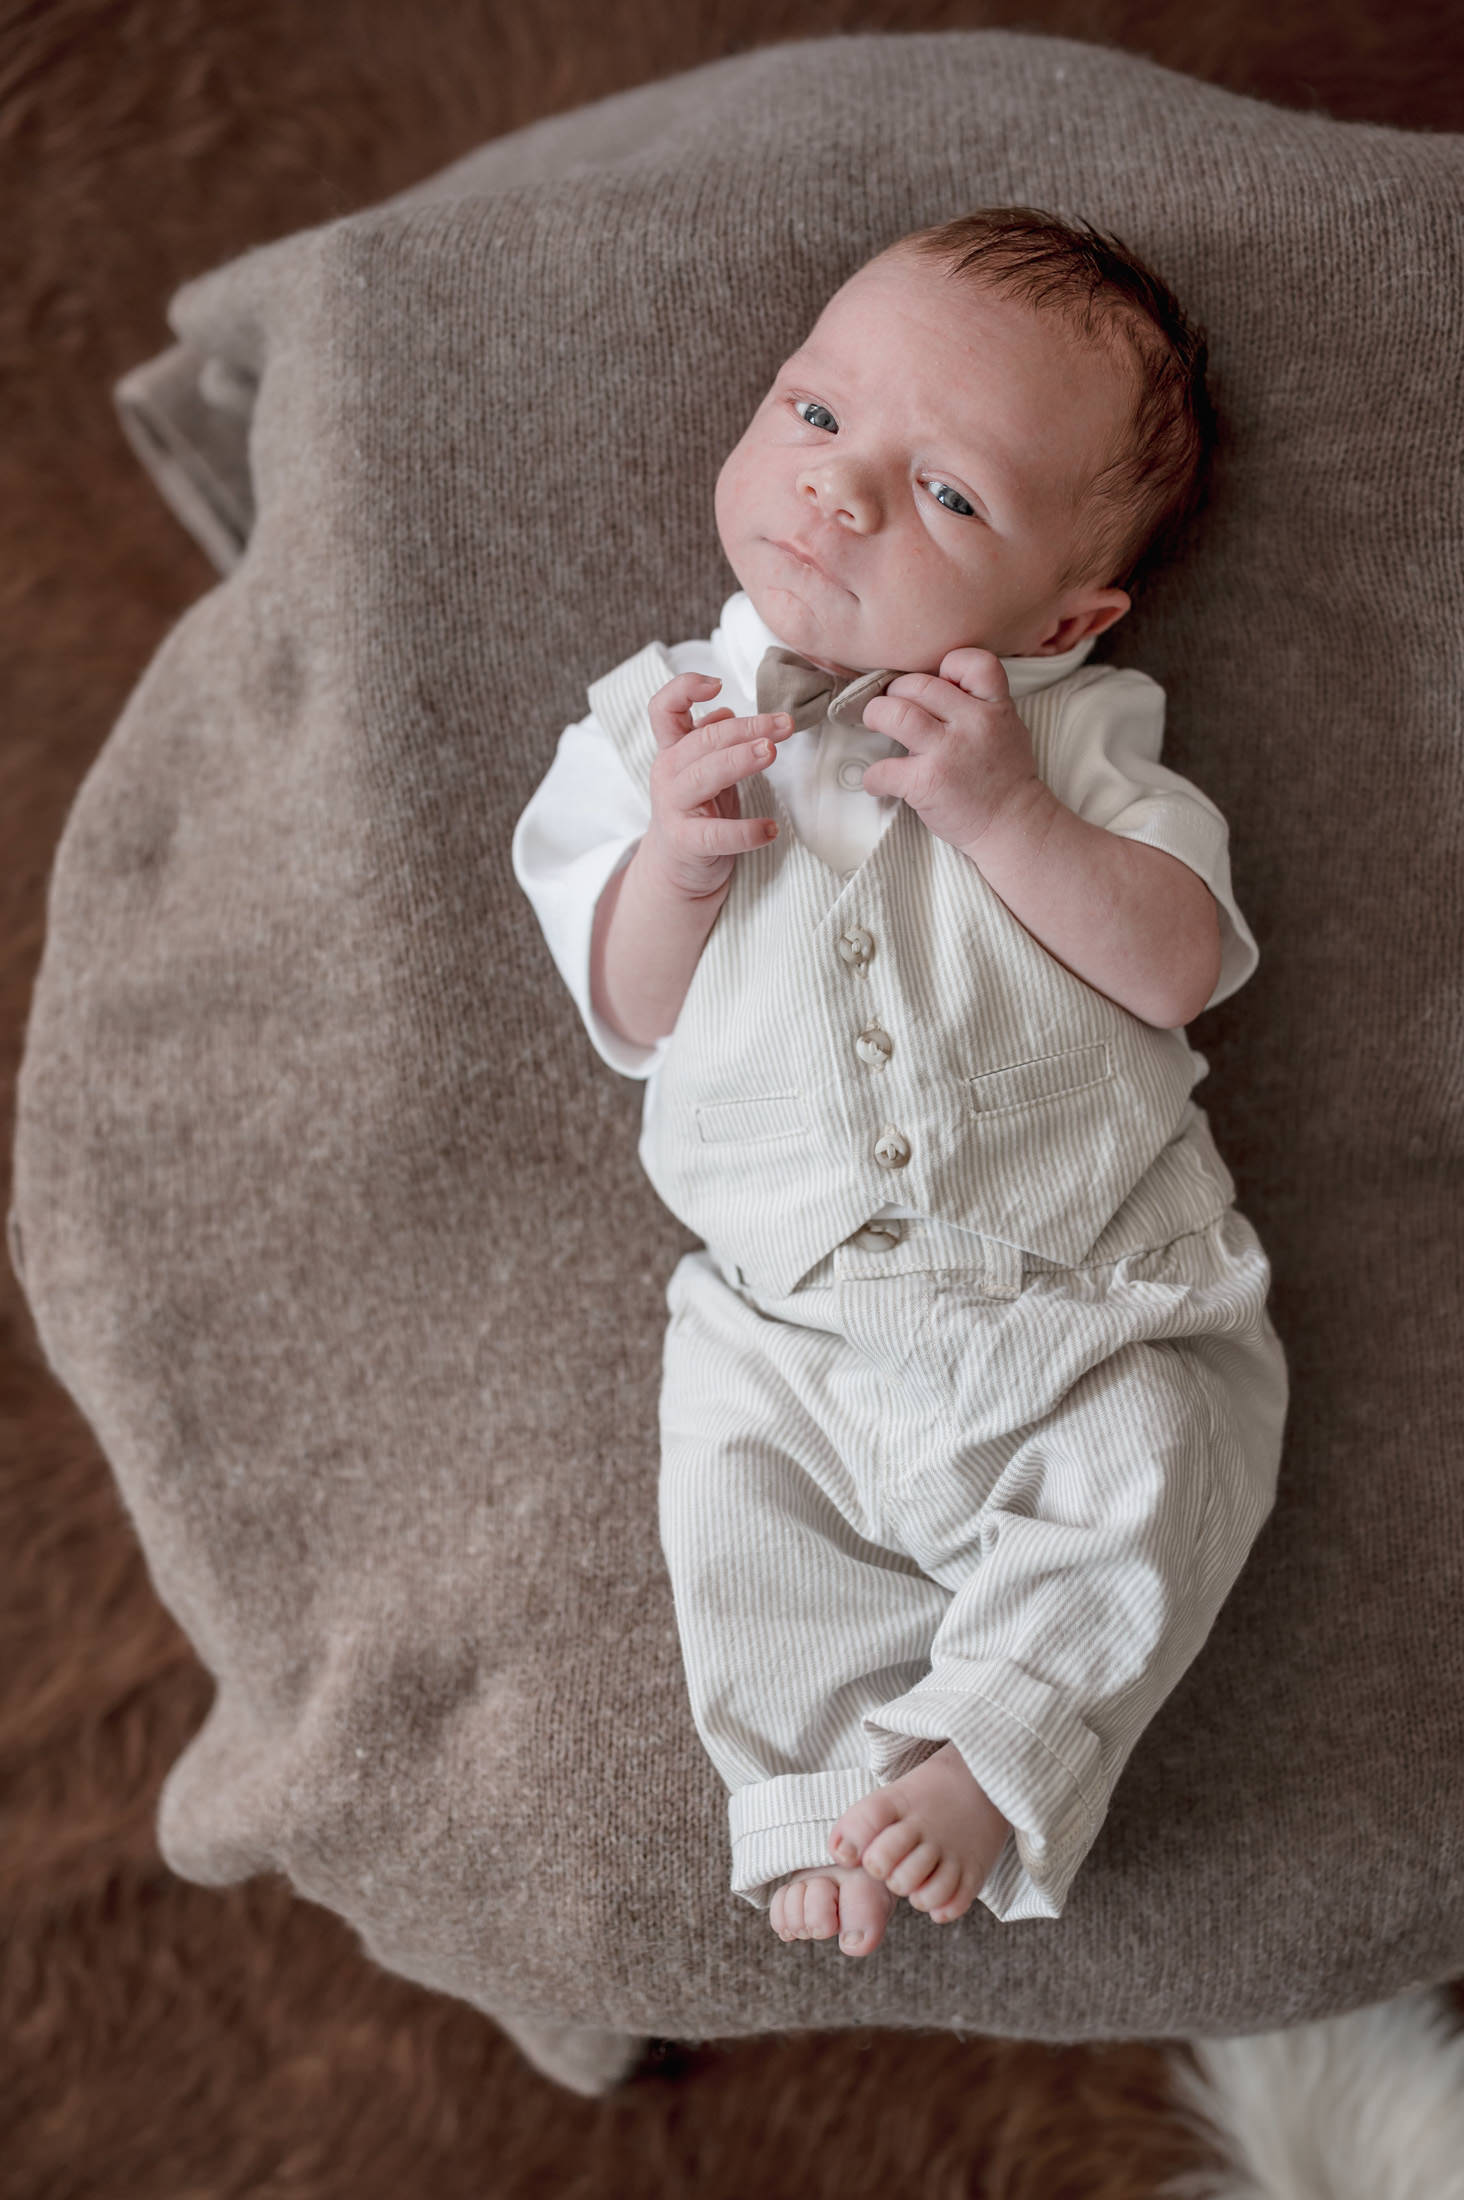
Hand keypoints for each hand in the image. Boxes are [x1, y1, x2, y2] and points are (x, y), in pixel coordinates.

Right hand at [642, 673, 796, 899]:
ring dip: (740, 760)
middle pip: (704, 739)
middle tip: (784, 724)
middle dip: (748, 727)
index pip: (664, 708)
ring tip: (770, 752)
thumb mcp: (700, 770)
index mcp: (672, 750)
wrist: (676, 869)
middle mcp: (667, 773)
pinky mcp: (685, 842)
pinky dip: (746, 831)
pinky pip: (717, 834)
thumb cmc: (697, 812)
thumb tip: (726, 712)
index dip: (684, 688)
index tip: (718, 684)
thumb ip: (709, 740)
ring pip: (706, 775)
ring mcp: (673, 807)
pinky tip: (771, 829)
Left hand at [859, 649, 1050, 858]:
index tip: (936, 683)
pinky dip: (874, 777)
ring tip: (876, 724)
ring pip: (896, 714)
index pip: (971, 661)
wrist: (1014, 825)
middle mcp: (973, 724)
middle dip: (895, 692)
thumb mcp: (1007, 726)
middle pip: (918, 685)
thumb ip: (979, 702)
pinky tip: (879, 782)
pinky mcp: (928, 783)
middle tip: (891, 707)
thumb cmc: (1004, 776)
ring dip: (876, 716)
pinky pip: (884, 769)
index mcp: (995, 706)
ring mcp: (949, 753)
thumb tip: (933, 686)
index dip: (946, 666)